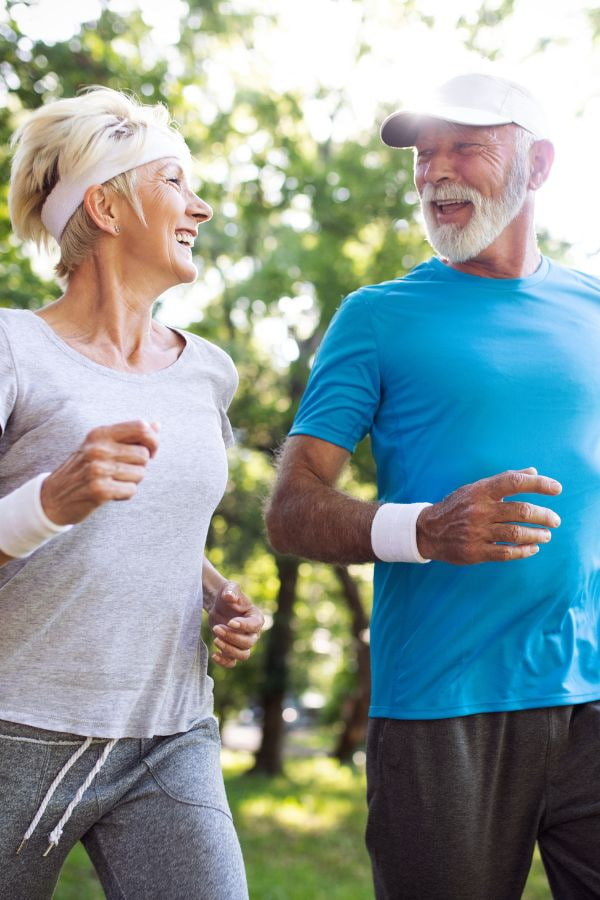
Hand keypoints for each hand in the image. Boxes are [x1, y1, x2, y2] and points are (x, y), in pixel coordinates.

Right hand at [40, 420, 159, 525]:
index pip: (141, 427)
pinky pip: (131, 490)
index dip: (153, 441)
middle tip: (122, 472)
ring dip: (132, 481)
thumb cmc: (83, 469)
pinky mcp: (99, 490)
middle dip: (139, 466)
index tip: (149, 452)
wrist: (53, 497)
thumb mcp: (101, 446)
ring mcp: (97, 469)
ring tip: (113, 481)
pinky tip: (110, 493)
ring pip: (140, 474)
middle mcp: (98, 449)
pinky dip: (125, 494)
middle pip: (144, 455)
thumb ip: (129, 436)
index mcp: (99, 433)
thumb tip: (157, 425)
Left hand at [208, 582, 263, 668]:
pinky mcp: (232, 650)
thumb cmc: (227, 594)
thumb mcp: (229, 588)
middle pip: (248, 643)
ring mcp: (243, 643)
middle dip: (231, 637)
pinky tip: (214, 654)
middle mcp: (253, 633)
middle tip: (216, 628)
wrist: (218, 604)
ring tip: (215, 639)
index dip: (244, 626)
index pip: (255, 626)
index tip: (230, 622)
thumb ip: (231, 591)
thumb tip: (229, 597)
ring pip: (243, 655)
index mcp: (256, 617)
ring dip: (229, 650)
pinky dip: (224, 662)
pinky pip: (232, 663)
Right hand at [416, 467, 561, 564]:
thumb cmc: (458, 506)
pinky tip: (532, 548)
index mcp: (480, 491)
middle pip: (520, 511)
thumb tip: (533, 471)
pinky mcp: (475, 551)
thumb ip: (504, 480)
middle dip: (543, 515)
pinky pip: (506, 552)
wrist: (427, 531)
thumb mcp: (476, 488)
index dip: (538, 484)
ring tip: (546, 535)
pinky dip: (523, 551)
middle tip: (555, 520)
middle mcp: (479, 510)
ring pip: (516, 533)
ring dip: (537, 534)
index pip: (514, 482)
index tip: (556, 489)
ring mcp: (477, 532)